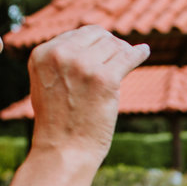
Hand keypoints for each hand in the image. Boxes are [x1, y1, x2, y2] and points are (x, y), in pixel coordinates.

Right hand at [26, 25, 148, 165]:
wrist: (63, 151)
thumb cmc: (58, 124)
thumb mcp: (47, 84)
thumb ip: (61, 62)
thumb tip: (91, 45)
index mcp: (42, 53)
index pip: (78, 34)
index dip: (96, 42)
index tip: (106, 51)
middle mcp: (61, 54)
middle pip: (98, 36)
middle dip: (111, 45)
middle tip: (119, 56)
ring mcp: (83, 65)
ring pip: (114, 46)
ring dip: (123, 52)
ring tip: (128, 60)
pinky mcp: (105, 79)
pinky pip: (128, 58)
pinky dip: (138, 54)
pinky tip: (143, 52)